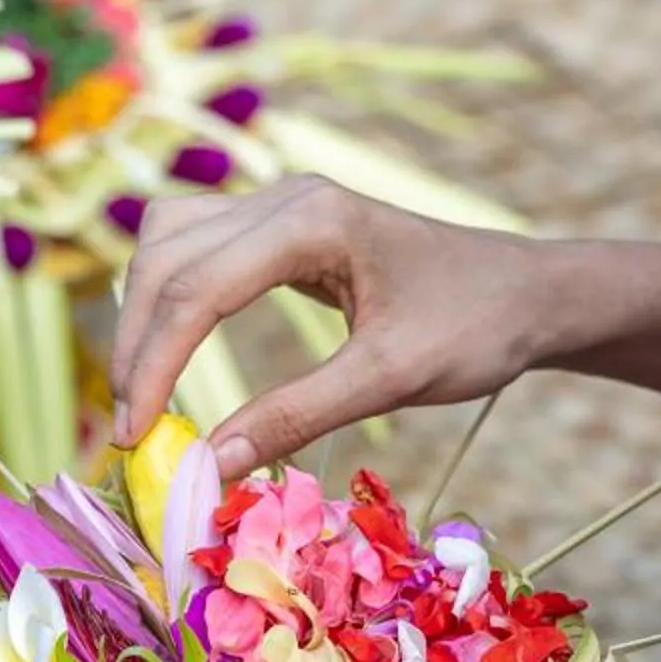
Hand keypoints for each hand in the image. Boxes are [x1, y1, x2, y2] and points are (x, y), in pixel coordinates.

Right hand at [110, 178, 569, 476]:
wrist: (530, 291)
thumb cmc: (477, 329)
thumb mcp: (391, 379)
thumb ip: (296, 417)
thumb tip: (208, 466)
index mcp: (312, 221)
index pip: (197, 290)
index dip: (152, 365)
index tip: (133, 438)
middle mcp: (284, 196)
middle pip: (165, 259)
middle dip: (135, 345)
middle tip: (131, 430)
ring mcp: (279, 202)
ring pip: (167, 242)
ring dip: (143, 314)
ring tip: (143, 392)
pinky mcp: (279, 222)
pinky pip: (193, 244)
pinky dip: (169, 295)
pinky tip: (170, 347)